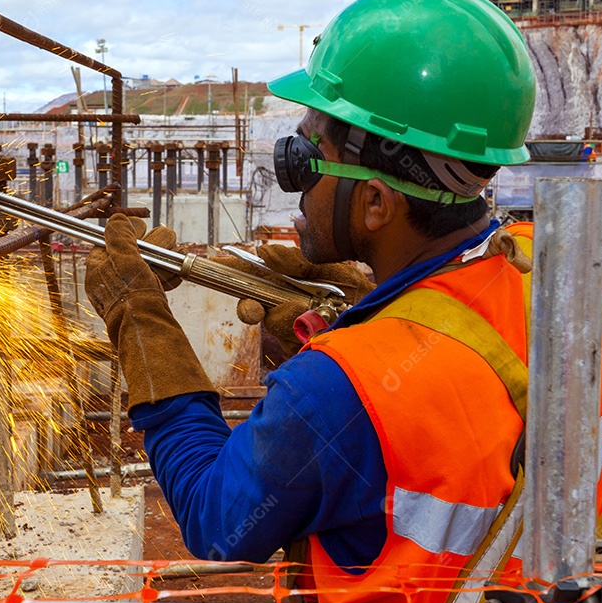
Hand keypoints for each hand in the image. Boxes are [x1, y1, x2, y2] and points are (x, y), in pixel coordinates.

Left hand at [85, 215, 214, 408]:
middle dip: (154, 249)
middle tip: (153, 259)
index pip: (116, 236)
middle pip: (141, 244)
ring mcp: (134, 284)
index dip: (131, 234)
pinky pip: (164, 273)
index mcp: (100, 265)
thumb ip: (119, 236)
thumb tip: (117, 219)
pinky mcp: (151, 293)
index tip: (140, 236)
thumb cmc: (131, 298)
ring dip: (164, 262)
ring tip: (161, 274)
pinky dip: (169, 276)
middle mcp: (115, 274)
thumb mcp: (122, 260)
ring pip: (156, 256)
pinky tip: (168, 282)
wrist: (148, 331)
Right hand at [217, 245, 373, 354]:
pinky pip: (291, 345)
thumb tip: (264, 251)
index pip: (249, 278)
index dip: (230, 271)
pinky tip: (319, 327)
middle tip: (261, 305)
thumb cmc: (357, 289)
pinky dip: (303, 334)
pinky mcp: (303, 351)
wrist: (384, 313)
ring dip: (288, 317)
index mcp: (284, 283)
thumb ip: (297, 262)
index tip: (217, 263)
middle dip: (253, 307)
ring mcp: (291, 330)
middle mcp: (282, 306)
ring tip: (313, 310)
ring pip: (274, 325)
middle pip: (251, 308)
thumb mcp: (328, 268)